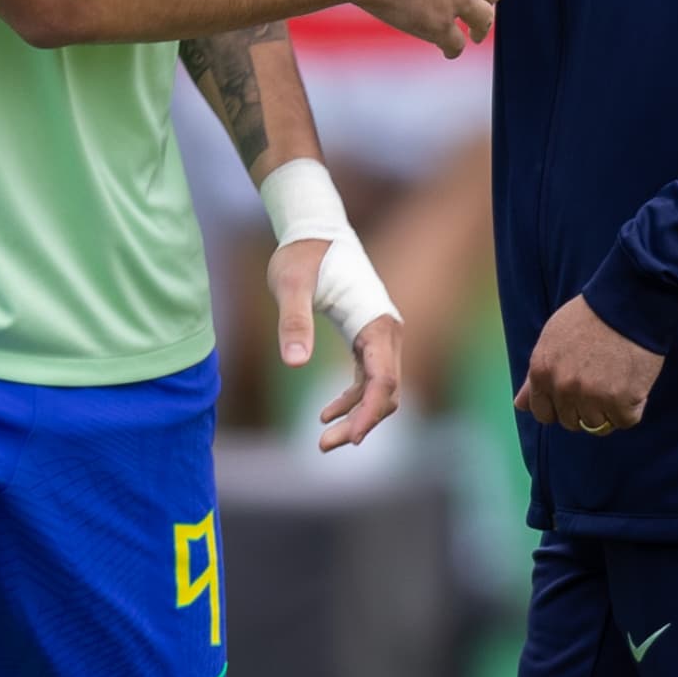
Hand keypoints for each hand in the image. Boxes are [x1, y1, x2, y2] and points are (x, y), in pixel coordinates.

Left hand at [270, 236, 404, 449]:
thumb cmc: (301, 255)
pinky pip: (368, 380)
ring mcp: (379, 337)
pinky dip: (352, 401)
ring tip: (323, 441)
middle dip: (362, 423)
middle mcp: (386, 332)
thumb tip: (294, 365)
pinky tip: (326, 414)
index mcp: (375, 321)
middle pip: (386, 391)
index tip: (352, 438)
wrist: (313, 231)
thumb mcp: (290, 285)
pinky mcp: (366, 339)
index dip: (371, 412)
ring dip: (358, 417)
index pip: (384, 379)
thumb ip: (293, 322)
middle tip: (324, 445)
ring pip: (380, 390)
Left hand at [513, 296, 662, 436]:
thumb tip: (520, 406)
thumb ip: (535, 375)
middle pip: (571, 422)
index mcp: (541, 372)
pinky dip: (631, 407)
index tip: (575, 395)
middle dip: (585, 408)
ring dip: (609, 409)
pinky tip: (633, 384)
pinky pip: (625, 420)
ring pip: (598, 425)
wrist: (630, 303)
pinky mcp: (621, 401)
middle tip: (601, 381)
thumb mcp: (552, 338)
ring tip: (617, 380)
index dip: (560, 407)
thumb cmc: (591, 316)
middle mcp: (563, 387)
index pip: (543, 413)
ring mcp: (592, 396)